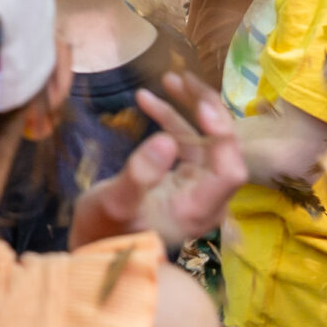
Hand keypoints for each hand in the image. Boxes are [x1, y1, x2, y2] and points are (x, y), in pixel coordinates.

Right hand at [72, 73, 246, 248]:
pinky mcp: (183, 178)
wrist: (97, 247)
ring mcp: (196, 187)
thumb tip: (165, 140)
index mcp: (198, 209)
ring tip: (167, 79)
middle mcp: (206, 198)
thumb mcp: (114, 203)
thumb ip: (140, 174)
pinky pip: (186, 143)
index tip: (199, 108)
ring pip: (205, 139)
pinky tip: (146, 100)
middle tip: (182, 79)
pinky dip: (170, 120)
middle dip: (205, 110)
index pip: (230, 170)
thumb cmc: (104, 232)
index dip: (222, 136)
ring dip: (188, 108)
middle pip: (223, 148)